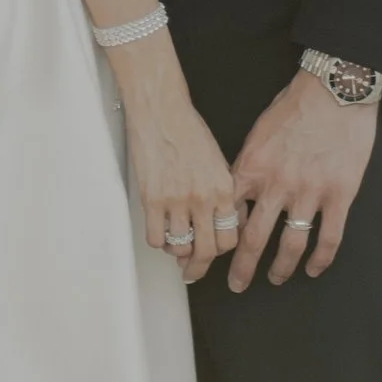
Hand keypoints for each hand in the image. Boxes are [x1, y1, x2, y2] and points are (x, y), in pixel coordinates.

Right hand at [120, 72, 239, 284]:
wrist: (161, 110)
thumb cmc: (188, 130)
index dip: (221, 249)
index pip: (230, 237)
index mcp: (223, 188)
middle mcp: (203, 198)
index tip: (213, 251)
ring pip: (180, 248)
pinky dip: (158, 241)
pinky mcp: (151, 199)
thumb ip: (222, 193)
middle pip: (207, 250)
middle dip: (199, 266)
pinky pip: (156, 238)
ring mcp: (176, 200)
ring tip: (174, 247)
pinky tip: (160, 232)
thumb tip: (222, 221)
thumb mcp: (217, 162)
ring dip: (177, 253)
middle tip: (192, 271)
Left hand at [226, 68, 380, 289]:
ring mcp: (310, 192)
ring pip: (291, 245)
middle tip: (236, 284)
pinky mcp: (340, 194)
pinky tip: (314, 269)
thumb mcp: (258, 133)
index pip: (228, 214)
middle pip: (253, 239)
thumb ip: (247, 166)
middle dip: (241, 268)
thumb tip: (237, 193)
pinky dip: (321, 259)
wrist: (334, 88)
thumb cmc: (296, 105)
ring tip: (276, 279)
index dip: (218, 238)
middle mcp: (277, 185)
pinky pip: (329, 238)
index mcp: (252, 168)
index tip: (211, 253)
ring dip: (280, 269)